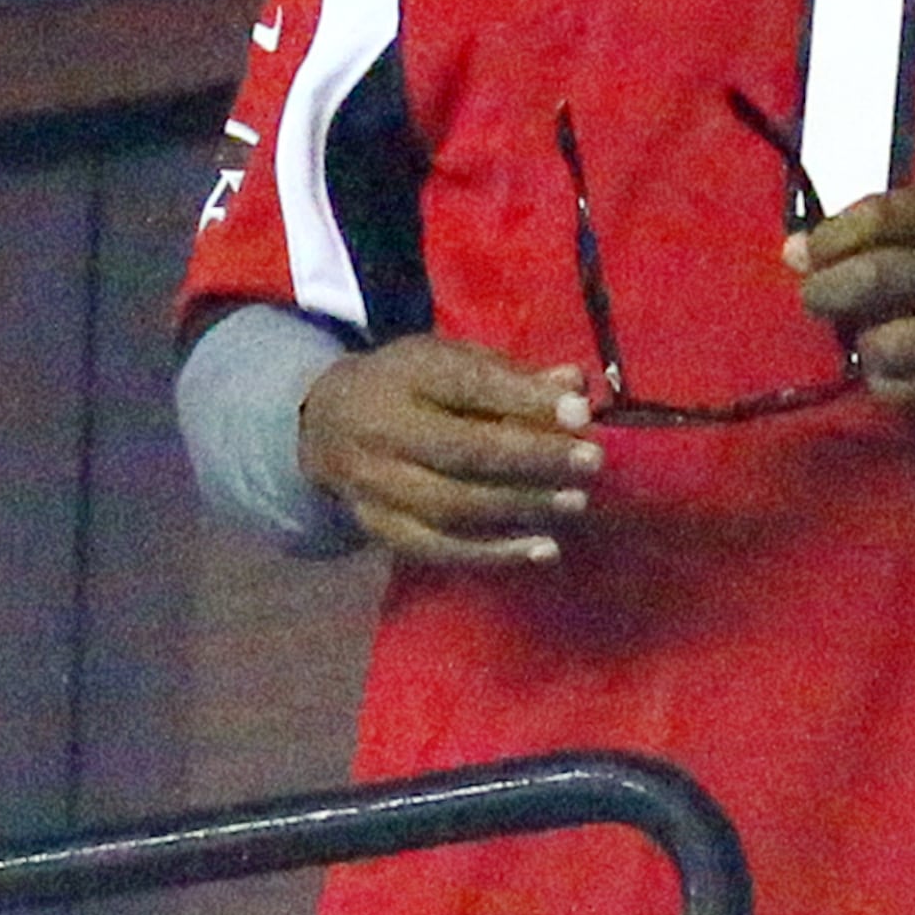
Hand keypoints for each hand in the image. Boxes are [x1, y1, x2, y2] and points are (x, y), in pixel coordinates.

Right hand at [300, 334, 598, 566]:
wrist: (323, 424)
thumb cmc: (412, 385)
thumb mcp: (453, 361)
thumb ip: (512, 376)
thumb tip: (576, 386)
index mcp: (407, 375)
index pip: (467, 385)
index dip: (525, 400)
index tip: (580, 413)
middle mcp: (383, 430)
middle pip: (461, 451)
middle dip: (533, 458)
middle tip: (592, 463)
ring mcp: (374, 485)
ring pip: (451, 505)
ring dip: (520, 508)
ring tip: (575, 503)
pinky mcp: (378, 527)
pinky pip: (438, 548)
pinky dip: (493, 553)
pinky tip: (543, 550)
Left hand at [789, 184, 914, 414]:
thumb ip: (881, 234)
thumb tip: (791, 253)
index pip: (884, 214)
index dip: (831, 236)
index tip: (805, 254)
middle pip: (878, 275)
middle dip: (828, 291)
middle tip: (817, 300)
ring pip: (892, 342)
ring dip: (865, 345)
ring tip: (869, 344)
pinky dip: (887, 387)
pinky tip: (891, 378)